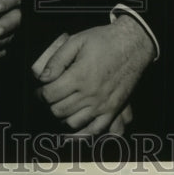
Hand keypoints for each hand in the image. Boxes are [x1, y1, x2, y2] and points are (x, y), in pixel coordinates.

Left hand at [34, 17, 154, 134]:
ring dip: (63, 117)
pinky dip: (82, 134)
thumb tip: (42, 77)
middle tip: (50, 98)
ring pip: (73, 123)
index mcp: (79, 76)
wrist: (133, 44)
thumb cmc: (105, 40)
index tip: (40, 91)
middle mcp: (90, 94)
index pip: (50, 95)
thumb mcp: (78, 40)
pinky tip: (74, 129)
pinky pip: (95, 130)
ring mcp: (102, 104)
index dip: (40, 94)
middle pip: (58, 110)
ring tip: (62, 107)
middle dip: (50, 105)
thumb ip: (57, 59)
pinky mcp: (113, 109)